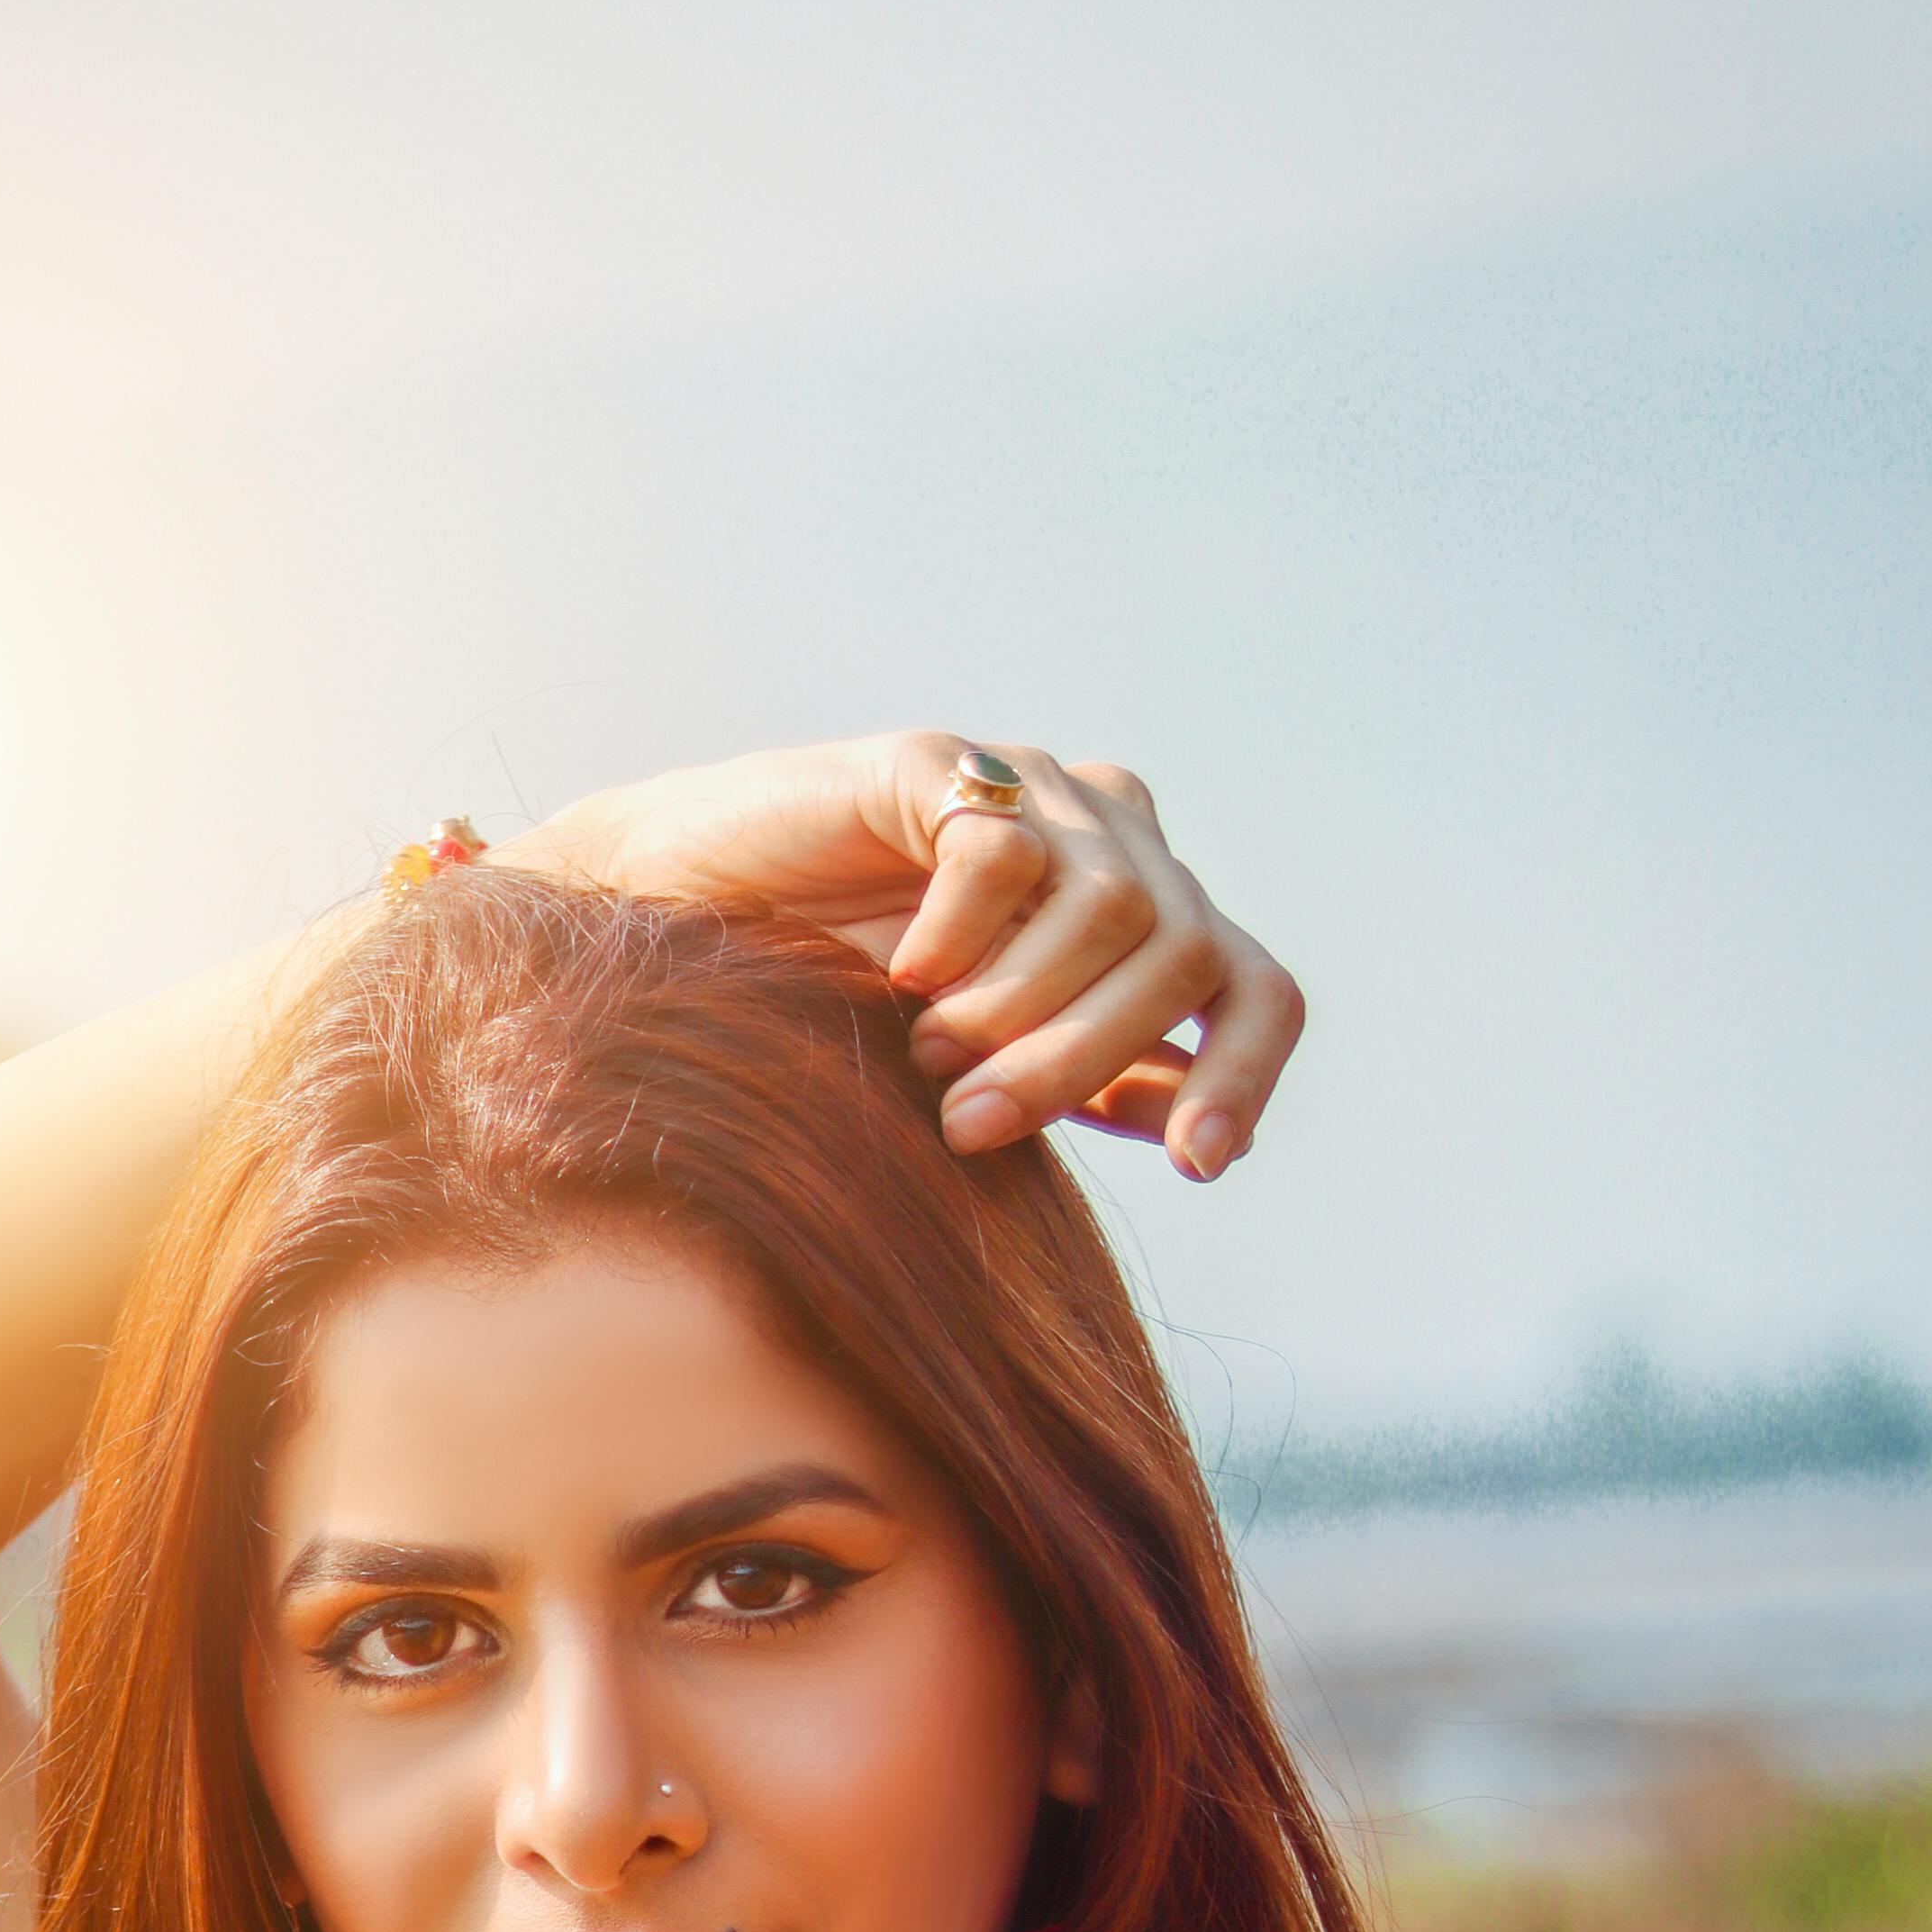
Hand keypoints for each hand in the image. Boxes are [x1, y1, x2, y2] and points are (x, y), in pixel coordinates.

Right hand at [517, 732, 1301, 1182]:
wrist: (678, 934)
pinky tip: (900, 978)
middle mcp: (1110, 840)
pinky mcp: (938, 764)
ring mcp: (1029, 791)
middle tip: (976, 1128)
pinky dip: (957, 940)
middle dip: (1085, 1061)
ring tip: (928, 1059)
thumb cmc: (829, 1009)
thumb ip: (1097, 1086)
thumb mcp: (992, 1071)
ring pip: (1109, 909)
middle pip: (1182, 954)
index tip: (1200, 1168)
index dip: (1244, 1075)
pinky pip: (1000, 855)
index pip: (1254, 988)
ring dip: (1018, 1013)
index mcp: (1143, 923)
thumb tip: (1206, 1136)